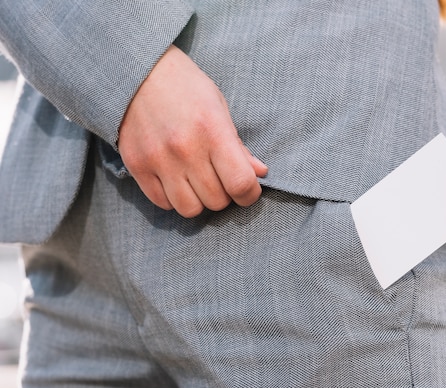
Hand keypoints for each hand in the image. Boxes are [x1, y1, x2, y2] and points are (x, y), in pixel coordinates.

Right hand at [118, 45, 267, 217]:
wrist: (136, 71)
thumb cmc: (186, 87)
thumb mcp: (219, 107)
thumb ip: (238, 146)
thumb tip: (259, 174)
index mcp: (212, 131)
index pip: (240, 184)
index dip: (250, 195)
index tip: (248, 189)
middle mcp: (185, 149)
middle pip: (216, 201)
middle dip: (224, 195)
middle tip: (220, 179)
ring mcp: (158, 160)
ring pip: (190, 209)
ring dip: (200, 201)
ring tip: (198, 183)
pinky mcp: (136, 166)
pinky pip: (162, 203)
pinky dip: (174, 198)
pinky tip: (176, 180)